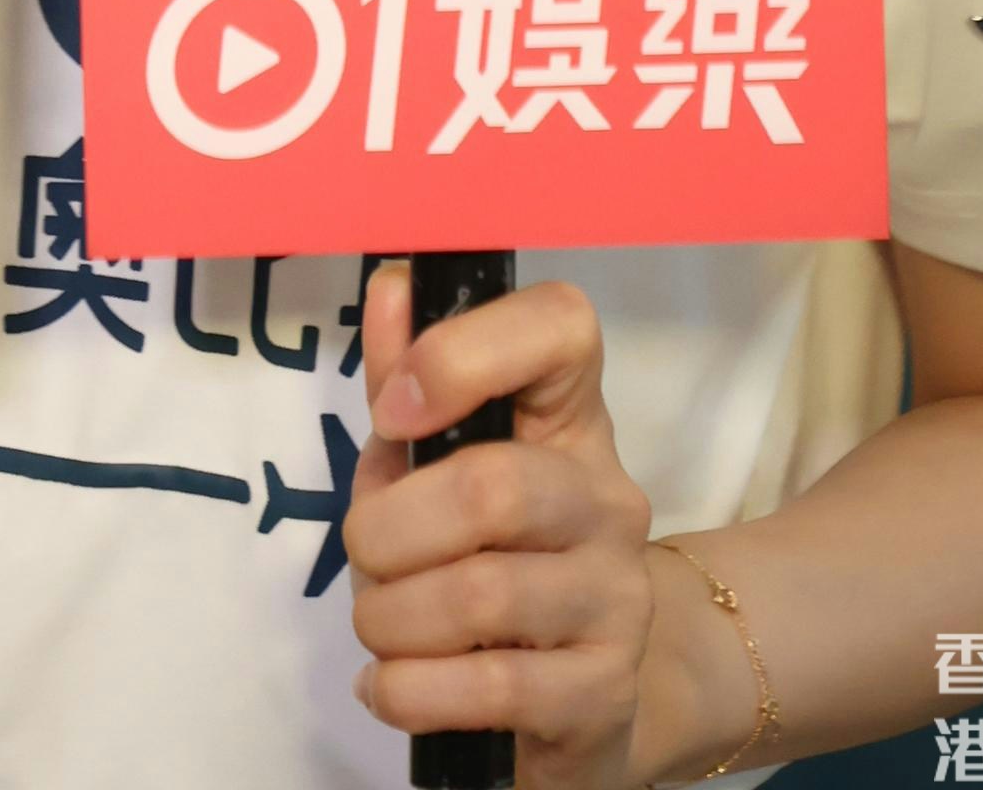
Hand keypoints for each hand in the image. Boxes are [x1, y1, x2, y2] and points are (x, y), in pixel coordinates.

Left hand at [344, 262, 656, 789]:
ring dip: (390, 617)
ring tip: (378, 626)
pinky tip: (392, 685)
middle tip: (364, 554)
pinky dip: (409, 690)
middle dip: (387, 529)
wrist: (584, 695)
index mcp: (570, 417)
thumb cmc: (489, 555)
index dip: (464, 352)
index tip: (393, 412)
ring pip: (481, 594)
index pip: (564, 327)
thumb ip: (406, 379)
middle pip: (493, 486)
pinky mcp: (604, 693)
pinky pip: (489, 688)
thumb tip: (392, 286)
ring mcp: (618, 597)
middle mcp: (609, 497)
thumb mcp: (440, 461)